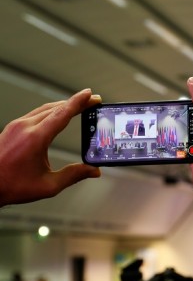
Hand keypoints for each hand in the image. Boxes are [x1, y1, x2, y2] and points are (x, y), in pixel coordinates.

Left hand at [0, 89, 101, 206]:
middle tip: (92, 101)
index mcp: (35, 138)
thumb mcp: (48, 185)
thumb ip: (73, 175)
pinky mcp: (12, 128)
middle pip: (56, 108)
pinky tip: (58, 115)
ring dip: (64, 106)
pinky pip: (36, 113)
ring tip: (79, 106)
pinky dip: (51, 111)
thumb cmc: (11, 185)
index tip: (91, 95)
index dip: (79, 102)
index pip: (62, 114)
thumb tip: (93, 171)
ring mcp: (16, 126)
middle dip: (76, 103)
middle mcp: (25, 127)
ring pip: (45, 109)